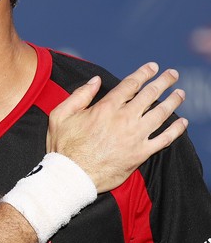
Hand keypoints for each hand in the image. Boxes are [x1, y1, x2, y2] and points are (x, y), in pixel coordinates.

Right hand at [47, 62, 186, 192]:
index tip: (153, 67)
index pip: (130, 85)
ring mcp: (135, 136)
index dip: (143, 73)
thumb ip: (79, 95)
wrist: (71, 175)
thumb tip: (95, 80)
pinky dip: (176, 130)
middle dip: (163, 82)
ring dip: (173, 101)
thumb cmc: (63, 147)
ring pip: (161, 114)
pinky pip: (164, 139)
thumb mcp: (61, 115)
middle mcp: (124, 119)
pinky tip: (182, 123)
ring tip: (180, 94)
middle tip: (172, 75)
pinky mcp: (140, 153)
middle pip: (150, 95)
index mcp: (106, 108)